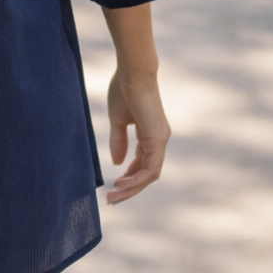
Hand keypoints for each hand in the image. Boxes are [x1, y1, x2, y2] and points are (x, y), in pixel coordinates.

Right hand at [105, 69, 170, 203]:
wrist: (133, 72)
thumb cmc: (124, 89)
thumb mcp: (117, 120)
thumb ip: (118, 141)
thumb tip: (118, 163)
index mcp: (150, 134)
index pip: (143, 163)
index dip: (129, 176)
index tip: (114, 185)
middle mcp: (158, 140)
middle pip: (147, 173)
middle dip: (130, 188)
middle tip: (112, 200)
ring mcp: (160, 140)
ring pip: (150, 175)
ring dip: (132, 188)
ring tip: (114, 196)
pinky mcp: (157, 139)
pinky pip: (150, 168)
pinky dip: (137, 179)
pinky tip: (121, 183)